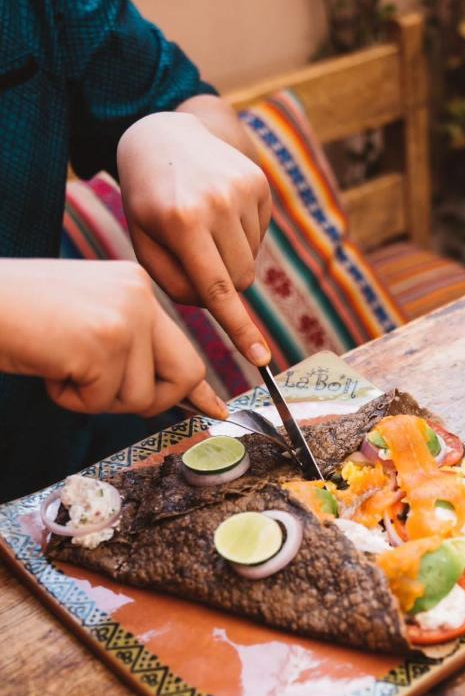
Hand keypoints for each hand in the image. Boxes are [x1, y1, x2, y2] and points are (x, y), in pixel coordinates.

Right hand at [0, 259, 226, 418]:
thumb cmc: (20, 318)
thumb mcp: (87, 323)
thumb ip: (131, 348)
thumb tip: (179, 391)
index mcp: (137, 286)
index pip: (185, 346)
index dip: (197, 387)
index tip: (214, 409)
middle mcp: (140, 295)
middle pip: (186, 373)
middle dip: (153, 401)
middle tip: (102, 392)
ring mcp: (125, 317)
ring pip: (141, 396)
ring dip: (95, 398)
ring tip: (60, 365)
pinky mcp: (104, 342)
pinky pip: (103, 400)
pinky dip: (70, 398)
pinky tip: (47, 367)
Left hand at [117, 110, 271, 365]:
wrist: (164, 133)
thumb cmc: (148, 199)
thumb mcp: (143, 241)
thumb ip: (174, 282)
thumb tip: (216, 304)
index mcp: (182, 222)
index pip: (217, 290)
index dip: (240, 329)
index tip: (261, 359)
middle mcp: (217, 205)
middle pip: (240, 280)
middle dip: (222, 284)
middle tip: (196, 259)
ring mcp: (243, 191)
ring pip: (252, 262)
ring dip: (231, 260)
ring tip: (204, 229)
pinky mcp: (260, 184)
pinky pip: (260, 237)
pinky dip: (241, 237)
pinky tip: (220, 212)